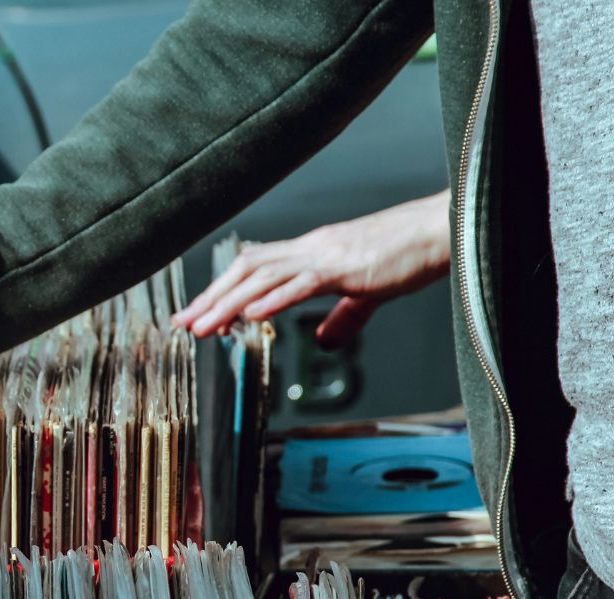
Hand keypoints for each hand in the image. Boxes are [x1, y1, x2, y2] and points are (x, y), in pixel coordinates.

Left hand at [172, 191, 450, 348]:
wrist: (445, 229)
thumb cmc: (411, 254)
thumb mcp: (369, 292)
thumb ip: (343, 316)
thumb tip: (323, 339)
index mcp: (313, 253)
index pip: (254, 268)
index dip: (222, 290)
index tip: (197, 314)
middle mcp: (311, 249)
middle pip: (247, 270)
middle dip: (211, 297)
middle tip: (184, 323)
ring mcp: (327, 255)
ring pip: (264, 277)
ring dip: (229, 303)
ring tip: (204, 326)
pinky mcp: (348, 267)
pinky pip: (302, 283)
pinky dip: (274, 299)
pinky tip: (251, 315)